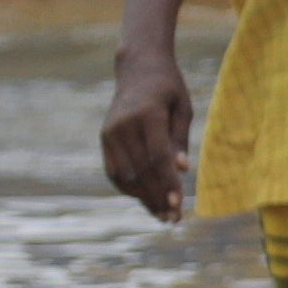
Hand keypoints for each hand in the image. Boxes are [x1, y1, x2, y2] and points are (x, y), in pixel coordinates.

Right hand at [101, 46, 193, 220]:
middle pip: (141, 170)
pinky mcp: (104, 138)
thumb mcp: (182, 107)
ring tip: (162, 215)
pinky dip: (129, 188)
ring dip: (144, 198)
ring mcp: (110, 132)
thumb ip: (180, 139)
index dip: (167, 184)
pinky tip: (146, 199)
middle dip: (157, 197)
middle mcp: (124, 125)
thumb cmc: (168, 88)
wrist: (138, 68)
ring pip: (125, 175)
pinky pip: (114, 171)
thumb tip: (181, 171)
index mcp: (147, 115)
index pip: (157, 157)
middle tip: (173, 219)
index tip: (178, 205)